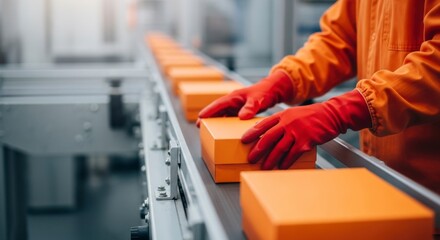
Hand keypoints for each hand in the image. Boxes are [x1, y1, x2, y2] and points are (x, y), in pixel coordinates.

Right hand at [197, 70, 294, 126]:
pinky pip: (229, 118)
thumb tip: (242, 117)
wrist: (273, 91)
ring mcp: (235, 107)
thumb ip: (251, 107)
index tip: (200, 117)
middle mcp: (232, 101)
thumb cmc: (265, 93)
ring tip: (207, 130)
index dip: (209, 110)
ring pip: (222, 114)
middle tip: (199, 126)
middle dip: (208, 117)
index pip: (218, 104)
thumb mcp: (258, 99)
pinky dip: (225, 124)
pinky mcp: (239, 111)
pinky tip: (223, 132)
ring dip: (215, 121)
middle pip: (217, 110)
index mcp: (234, 97)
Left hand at [241, 90, 371, 168]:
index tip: (243, 140)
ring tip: (264, 167)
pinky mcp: (306, 140)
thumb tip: (268, 134)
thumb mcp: (294, 114)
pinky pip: (292, 154)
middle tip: (250, 158)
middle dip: (258, 149)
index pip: (263, 124)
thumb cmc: (313, 116)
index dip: (252, 132)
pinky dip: (286, 162)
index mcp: (283, 115)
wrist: (332, 115)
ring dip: (270, 159)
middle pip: (268, 138)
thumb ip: (281, 122)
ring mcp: (297, 131)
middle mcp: (287, 122)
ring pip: (279, 148)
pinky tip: (281, 167)